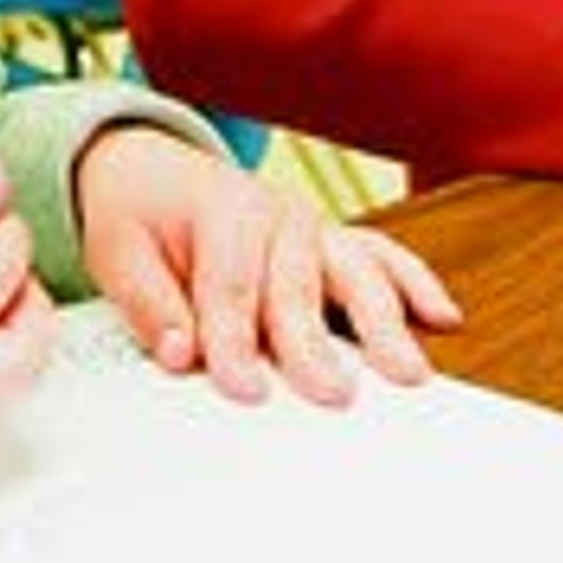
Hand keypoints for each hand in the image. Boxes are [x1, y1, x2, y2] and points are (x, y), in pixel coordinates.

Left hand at [70, 126, 460, 405]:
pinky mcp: (333, 242)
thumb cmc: (139, 215)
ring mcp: (312, 228)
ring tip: (406, 369)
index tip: (243, 388)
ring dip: (382, 321)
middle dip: (314, 343)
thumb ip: (150, 305)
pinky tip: (444, 317)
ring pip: (354, 273)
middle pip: (297, 287)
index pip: (231, 286)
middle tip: (333, 392)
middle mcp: (276, 216)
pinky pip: (382, 257)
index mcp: (221, 212)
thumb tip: (181, 352)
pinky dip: (415, 284)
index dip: (234, 341)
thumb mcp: (118, 253)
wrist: (152, 169)